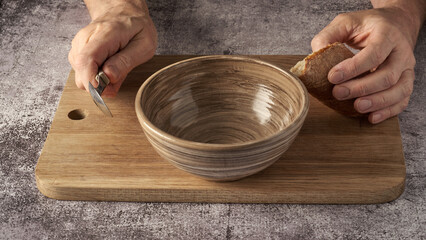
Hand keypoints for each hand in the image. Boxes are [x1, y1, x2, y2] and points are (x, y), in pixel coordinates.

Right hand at [68, 1, 156, 96]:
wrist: (124, 12)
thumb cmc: (136, 28)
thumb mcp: (144, 44)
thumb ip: (126, 61)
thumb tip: (108, 76)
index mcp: (105, 34)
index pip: (86, 60)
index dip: (92, 80)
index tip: (104, 89)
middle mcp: (86, 39)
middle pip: (80, 71)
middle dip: (98, 85)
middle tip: (117, 81)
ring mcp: (79, 45)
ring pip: (80, 75)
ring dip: (98, 81)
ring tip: (116, 71)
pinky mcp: (78, 52)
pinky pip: (82, 73)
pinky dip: (96, 77)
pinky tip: (108, 70)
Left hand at [311, 5, 422, 123]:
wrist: (395, 24)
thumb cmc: (367, 25)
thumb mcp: (345, 22)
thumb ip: (328, 36)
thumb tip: (315, 56)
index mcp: (387, 34)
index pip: (374, 53)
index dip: (353, 68)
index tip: (332, 77)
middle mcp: (401, 52)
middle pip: (387, 75)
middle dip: (362, 88)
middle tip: (338, 93)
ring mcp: (406, 69)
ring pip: (399, 90)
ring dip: (377, 102)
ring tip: (357, 107)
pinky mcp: (405, 81)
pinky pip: (402, 100)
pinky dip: (388, 111)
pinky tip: (371, 117)